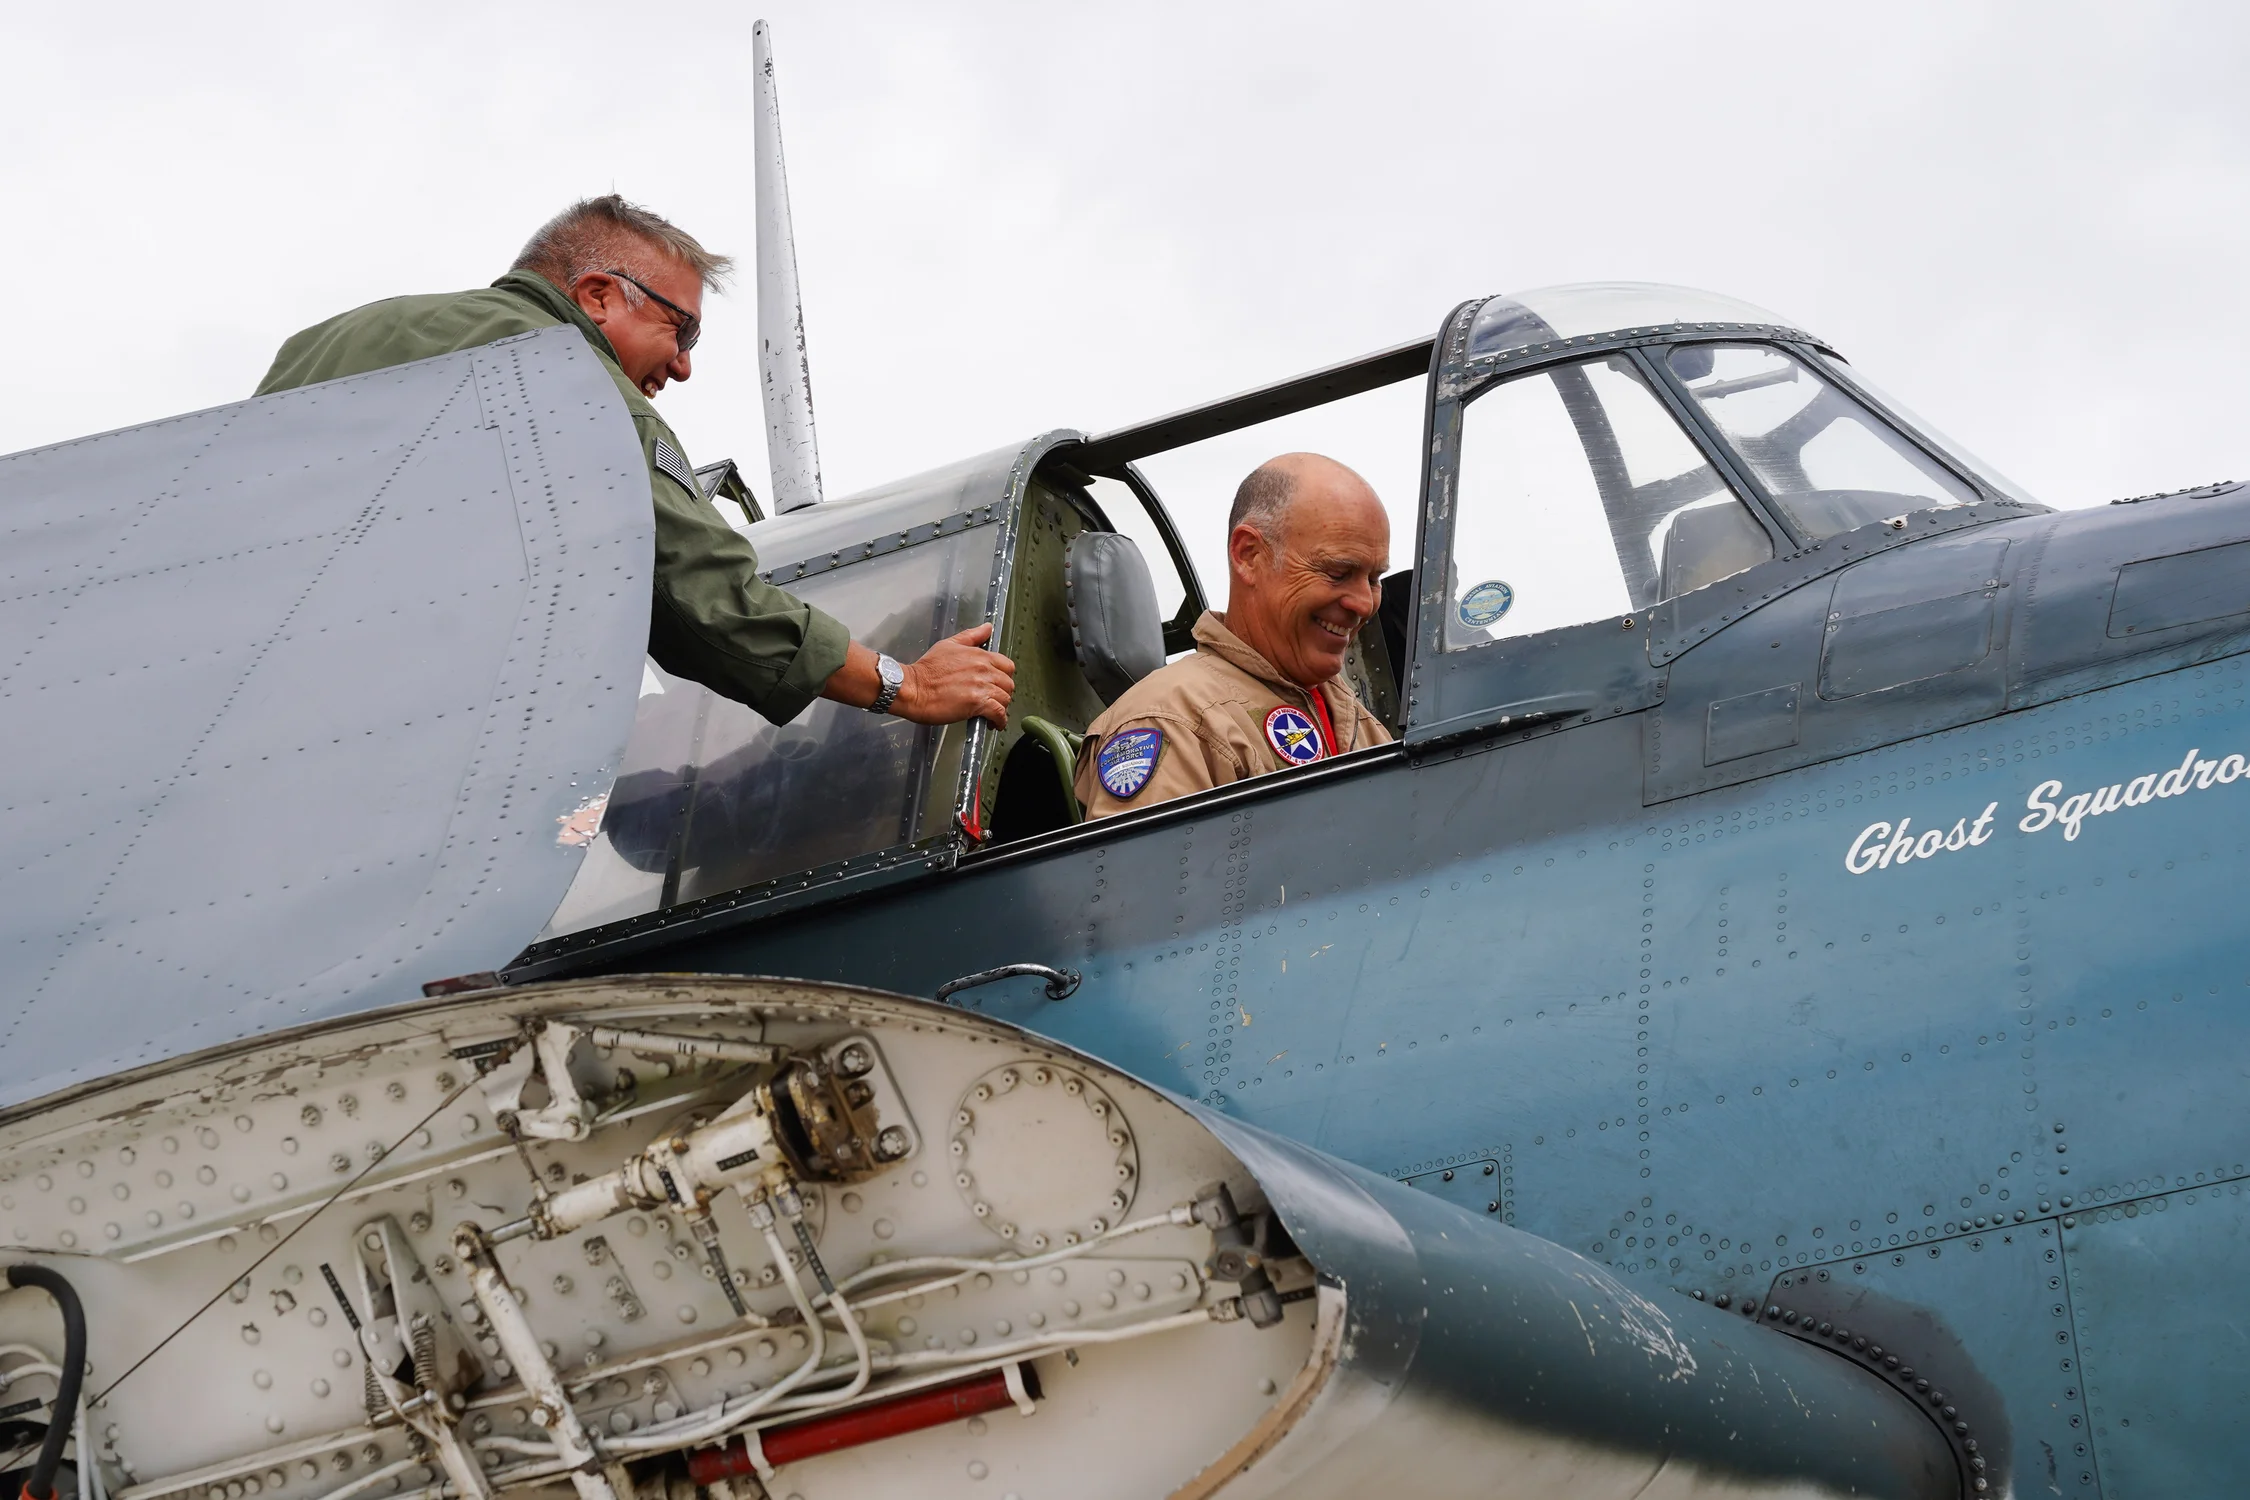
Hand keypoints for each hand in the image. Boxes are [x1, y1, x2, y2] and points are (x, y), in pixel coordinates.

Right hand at [894, 623, 1015, 726]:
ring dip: (1001, 707)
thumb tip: (987, 628)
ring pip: (1005, 698)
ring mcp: (982, 686)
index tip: (997, 684)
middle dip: (1003, 693)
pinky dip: (1000, 720)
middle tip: (994, 700)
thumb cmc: (926, 670)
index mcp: (979, 655)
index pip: (1007, 665)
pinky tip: (994, 723)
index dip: (1004, 677)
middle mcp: (984, 669)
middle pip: (1008, 683)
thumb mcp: (948, 645)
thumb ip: (971, 636)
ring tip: (992, 713)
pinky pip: (999, 713)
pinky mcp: (978, 703)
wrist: (912, 688)